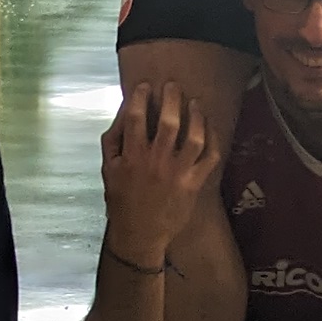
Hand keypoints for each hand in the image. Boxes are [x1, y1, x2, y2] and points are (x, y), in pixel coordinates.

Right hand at [98, 82, 219, 261]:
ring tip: (194, 103)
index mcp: (132, 157)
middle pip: (170, 122)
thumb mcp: (107, 169)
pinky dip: (213, 140)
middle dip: (172, 98)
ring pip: (194, 137)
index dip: (142, 97)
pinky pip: (210, 157)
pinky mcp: (194, 184)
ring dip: (196, 116)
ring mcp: (179, 173)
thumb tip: (122, 113)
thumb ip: (113, 140)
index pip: (137, 118)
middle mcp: (157, 162)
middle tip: (173, 86)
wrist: (140, 234)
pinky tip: (210, 128)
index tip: (146, 86)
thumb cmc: (121, 200)